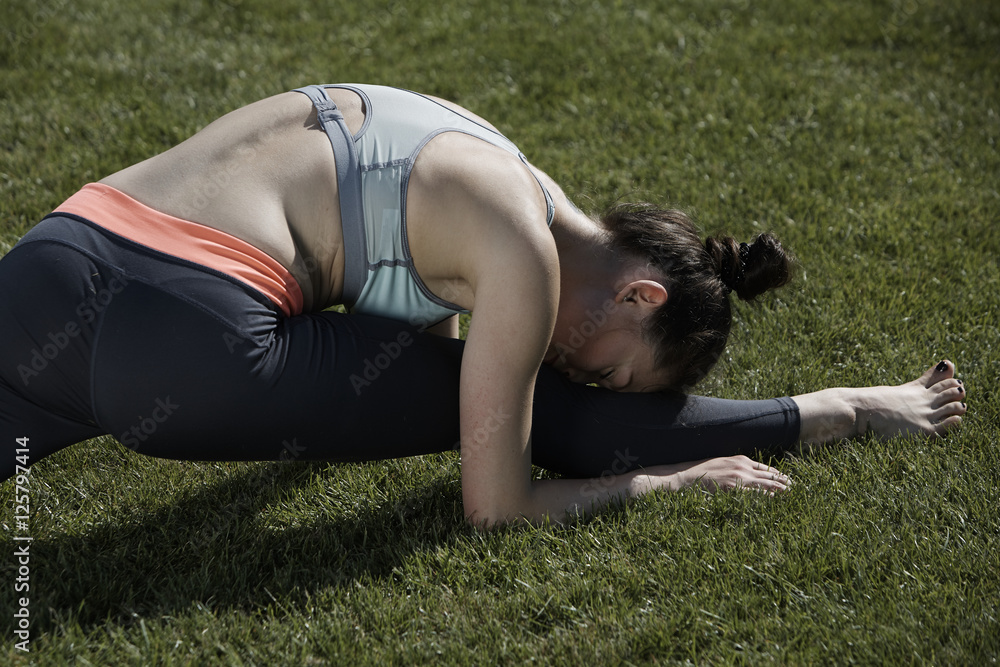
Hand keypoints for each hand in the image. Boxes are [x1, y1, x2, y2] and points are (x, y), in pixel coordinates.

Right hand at [652, 455, 791, 494]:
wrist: (687, 476)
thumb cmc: (703, 471)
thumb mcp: (722, 464)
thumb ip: (737, 467)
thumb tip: (749, 474)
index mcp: (740, 460)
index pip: (765, 468)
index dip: (777, 474)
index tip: (785, 479)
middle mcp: (742, 467)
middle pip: (769, 475)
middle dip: (783, 482)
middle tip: (794, 488)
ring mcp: (738, 478)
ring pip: (765, 484)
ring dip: (779, 489)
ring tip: (790, 494)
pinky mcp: (733, 489)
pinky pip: (753, 494)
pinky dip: (765, 497)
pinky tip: (773, 500)